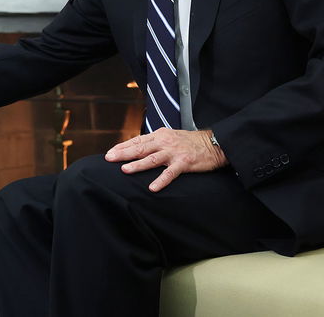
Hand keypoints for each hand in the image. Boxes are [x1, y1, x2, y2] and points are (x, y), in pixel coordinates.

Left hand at [104, 128, 225, 191]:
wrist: (213, 144)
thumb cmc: (190, 142)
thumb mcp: (170, 137)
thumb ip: (155, 142)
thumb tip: (138, 149)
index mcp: (159, 135)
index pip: (137, 140)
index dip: (122, 146)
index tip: (110, 152)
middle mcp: (164, 142)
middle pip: (140, 148)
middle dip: (123, 153)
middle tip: (109, 158)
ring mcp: (173, 152)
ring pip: (152, 158)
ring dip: (138, 164)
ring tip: (125, 170)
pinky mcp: (184, 163)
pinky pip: (170, 173)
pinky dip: (161, 180)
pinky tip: (152, 187)